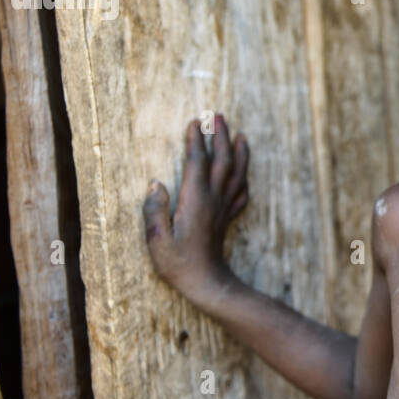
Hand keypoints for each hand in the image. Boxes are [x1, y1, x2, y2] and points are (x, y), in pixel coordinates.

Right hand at [143, 114, 249, 299]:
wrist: (206, 282)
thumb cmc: (177, 263)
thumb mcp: (157, 239)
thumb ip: (154, 210)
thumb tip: (155, 184)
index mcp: (195, 200)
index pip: (197, 162)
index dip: (196, 141)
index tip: (194, 121)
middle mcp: (213, 200)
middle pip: (222, 160)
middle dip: (221, 136)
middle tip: (218, 115)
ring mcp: (223, 208)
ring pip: (236, 173)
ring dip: (239, 152)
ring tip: (240, 134)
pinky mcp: (227, 218)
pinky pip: (241, 193)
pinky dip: (244, 177)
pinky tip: (244, 172)